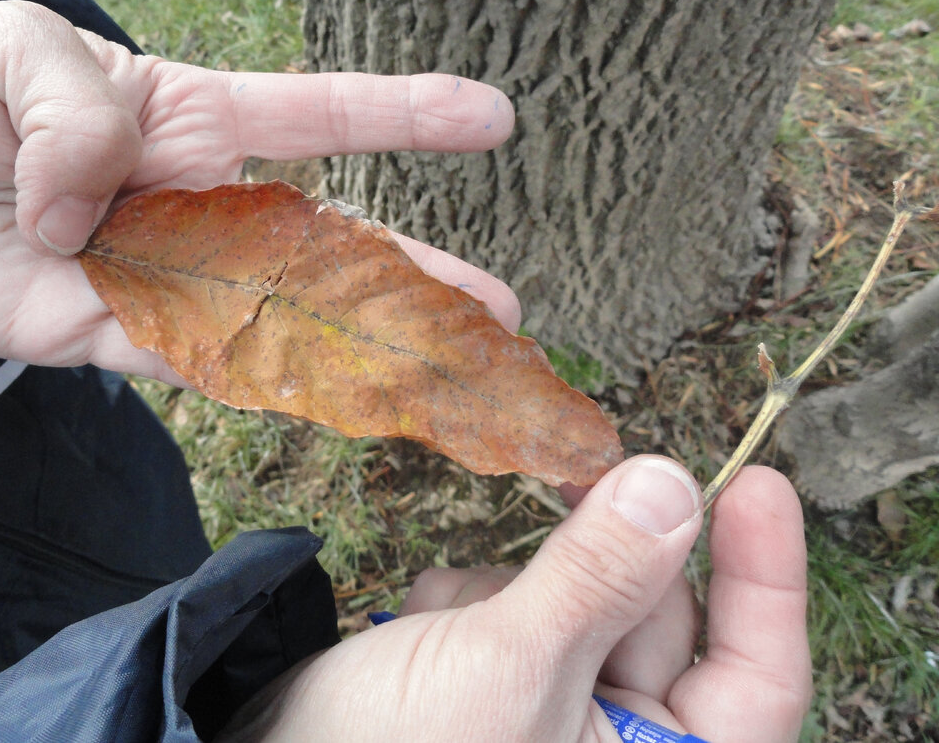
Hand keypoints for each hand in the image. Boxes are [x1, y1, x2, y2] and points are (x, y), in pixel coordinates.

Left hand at [0, 1, 518, 381]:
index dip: (403, 115)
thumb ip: (72, 119)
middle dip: (407, 277)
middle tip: (494, 315)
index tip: (493, 119)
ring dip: (352, 350)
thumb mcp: (6, 50)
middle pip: (315, 241)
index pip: (313, 114)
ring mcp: (148, 274)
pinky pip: (185, 361)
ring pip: (268, 317)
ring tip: (435, 375)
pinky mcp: (97, 335)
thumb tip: (91, 218)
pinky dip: (248, 381)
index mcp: (181, 112)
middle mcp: (185, 199)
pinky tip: (320, 401)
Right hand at [218, 462, 811, 742]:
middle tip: (572, 479)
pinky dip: (476, 596)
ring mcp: (550, 712)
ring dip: (519, 582)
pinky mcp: (495, 678)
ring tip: (453, 616)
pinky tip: (424, 625)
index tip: (755, 481)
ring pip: (583, 597)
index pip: (756, 676)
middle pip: (660, 618)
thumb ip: (597, 576)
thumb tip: (674, 486)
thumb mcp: (508, 665)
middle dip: (605, 558)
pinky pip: (519, 603)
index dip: (766, 580)